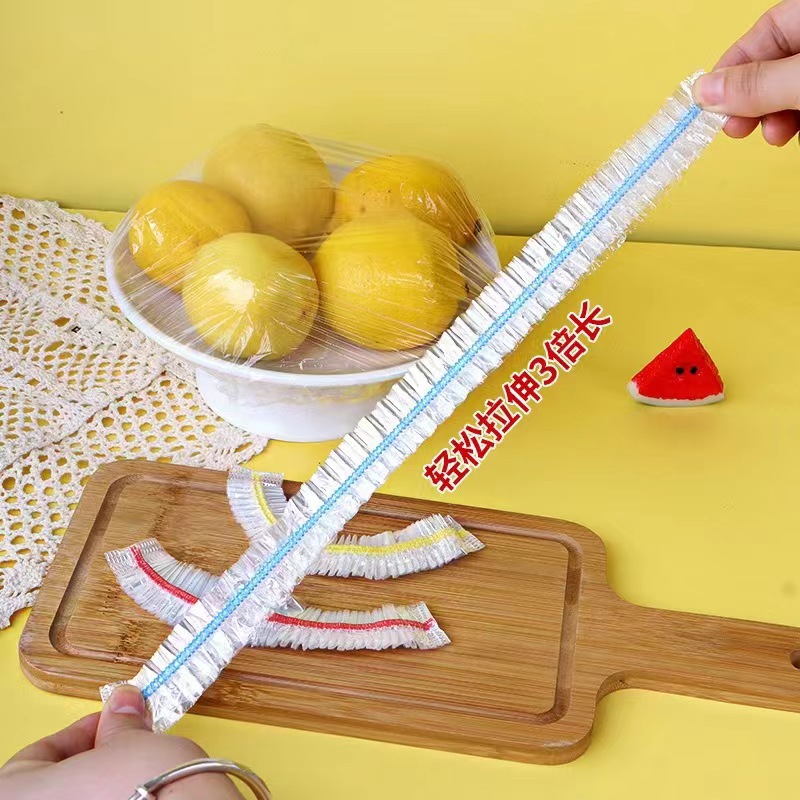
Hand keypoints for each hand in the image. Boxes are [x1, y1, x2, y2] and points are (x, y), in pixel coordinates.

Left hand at [0, 685, 243, 798]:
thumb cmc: (146, 787)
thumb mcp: (131, 739)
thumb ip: (119, 723)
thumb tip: (122, 706)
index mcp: (15, 794)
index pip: (39, 754)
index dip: (81, 732)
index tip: (110, 721)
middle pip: (56, 787)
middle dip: (92, 765)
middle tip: (127, 745)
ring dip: (103, 791)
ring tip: (140, 776)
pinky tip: (144, 799)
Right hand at [693, 0, 799, 144]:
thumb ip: (758, 84)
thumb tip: (705, 91)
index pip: (765, 32)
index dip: (733, 68)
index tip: (711, 102)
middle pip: (776, 64)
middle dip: (753, 100)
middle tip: (738, 127)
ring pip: (791, 88)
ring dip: (773, 117)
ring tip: (773, 136)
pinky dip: (796, 120)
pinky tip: (792, 135)